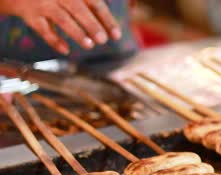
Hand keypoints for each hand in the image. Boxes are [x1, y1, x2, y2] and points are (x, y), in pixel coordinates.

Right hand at [4, 0, 121, 54]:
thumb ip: (88, 3)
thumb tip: (109, 23)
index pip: (94, 3)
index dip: (107, 19)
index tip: (116, 35)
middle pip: (78, 9)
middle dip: (92, 25)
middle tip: (103, 40)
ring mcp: (42, 3)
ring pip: (62, 19)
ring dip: (76, 33)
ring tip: (89, 45)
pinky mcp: (28, 14)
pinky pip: (42, 29)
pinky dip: (54, 40)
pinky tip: (66, 50)